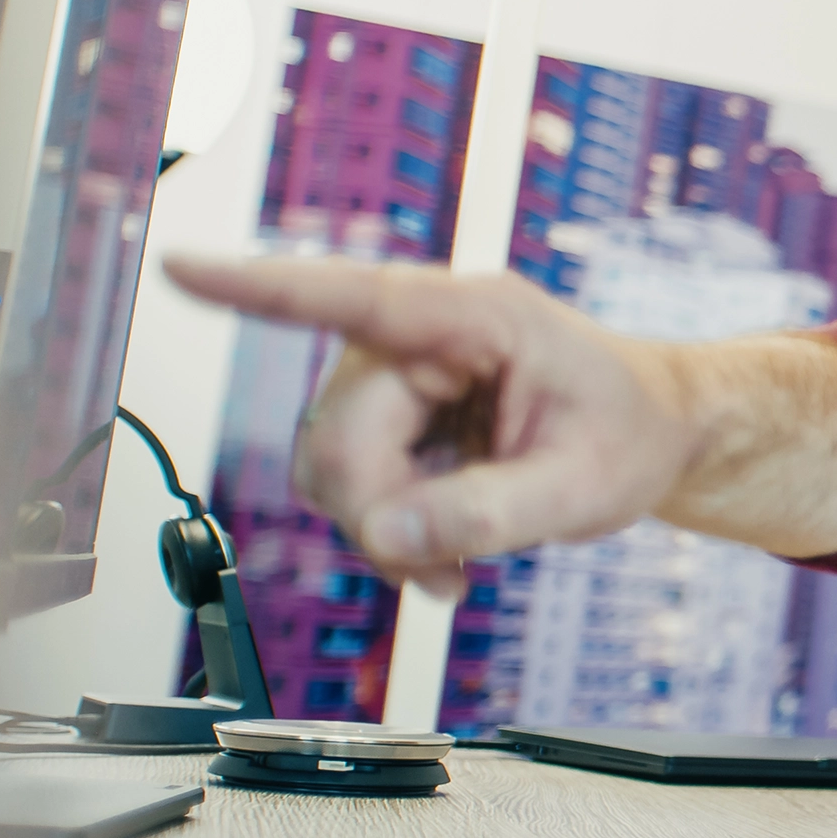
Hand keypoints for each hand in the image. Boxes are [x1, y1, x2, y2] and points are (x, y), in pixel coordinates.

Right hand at [165, 256, 698, 595]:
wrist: (653, 434)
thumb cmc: (631, 434)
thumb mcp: (582, 489)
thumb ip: (486, 514)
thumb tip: (386, 534)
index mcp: (477, 317)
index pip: (358, 296)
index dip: (263, 288)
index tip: (183, 267)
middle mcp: (422, 336)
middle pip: (339, 432)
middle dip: (381, 514)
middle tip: (448, 570)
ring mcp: (401, 375)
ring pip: (330, 465)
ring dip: (381, 530)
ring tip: (457, 565)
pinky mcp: (393, 415)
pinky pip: (348, 482)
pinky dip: (386, 531)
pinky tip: (441, 554)